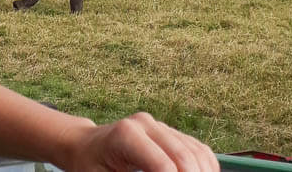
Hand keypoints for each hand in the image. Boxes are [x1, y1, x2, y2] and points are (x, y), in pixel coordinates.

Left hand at [62, 112, 217, 171]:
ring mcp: (159, 125)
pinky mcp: (169, 131)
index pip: (165, 166)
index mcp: (126, 135)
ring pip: (197, 152)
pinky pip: (198, 149)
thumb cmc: (91, 166)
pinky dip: (205, 167)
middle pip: (185, 158)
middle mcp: (146, 124)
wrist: (86, 146)